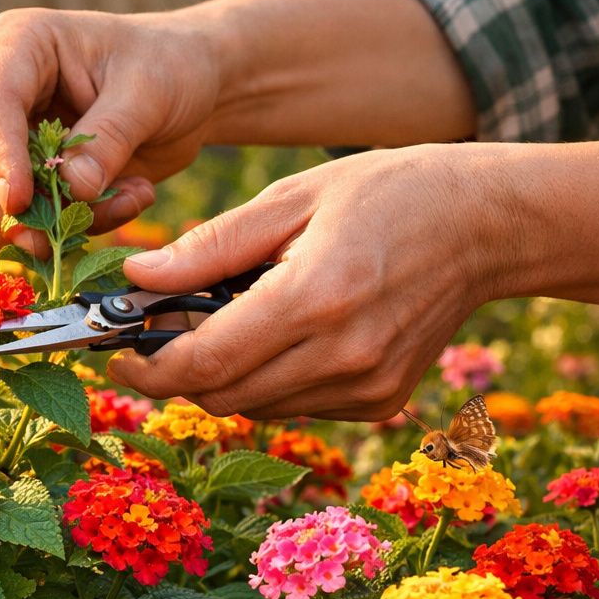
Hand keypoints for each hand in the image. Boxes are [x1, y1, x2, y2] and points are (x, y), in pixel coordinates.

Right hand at [0, 7, 228, 254]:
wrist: (177, 90)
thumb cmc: (165, 71)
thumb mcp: (150, 94)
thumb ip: (110, 139)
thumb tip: (73, 188)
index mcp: (20, 42)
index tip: (19, 203)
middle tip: (49, 242)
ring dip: (9, 231)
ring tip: (94, 221)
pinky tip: (59, 236)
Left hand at [106, 140, 598, 420]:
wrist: (488, 226)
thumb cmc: (388, 193)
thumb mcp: (291, 197)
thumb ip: (210, 246)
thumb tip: (135, 282)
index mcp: (314, 298)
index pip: (203, 363)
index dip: (144, 369)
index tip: (111, 357)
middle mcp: (342, 356)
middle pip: (219, 394)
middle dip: (173, 371)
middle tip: (154, 330)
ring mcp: (366, 387)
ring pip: (252, 406)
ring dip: (220, 374)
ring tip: (226, 317)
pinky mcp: (380, 401)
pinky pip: (292, 406)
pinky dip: (266, 380)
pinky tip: (279, 332)